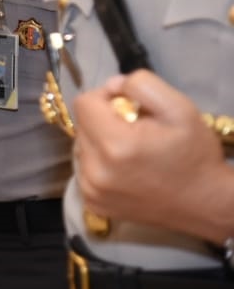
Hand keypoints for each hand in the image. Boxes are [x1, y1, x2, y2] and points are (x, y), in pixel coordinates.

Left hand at [73, 70, 227, 238]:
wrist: (206, 203)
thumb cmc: (194, 155)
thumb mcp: (179, 108)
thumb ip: (141, 85)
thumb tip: (111, 86)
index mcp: (114, 145)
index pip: (84, 103)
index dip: (107, 97)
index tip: (129, 106)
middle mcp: (95, 171)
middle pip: (82, 125)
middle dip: (104, 120)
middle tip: (136, 131)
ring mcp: (92, 190)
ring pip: (82, 146)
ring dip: (101, 142)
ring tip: (132, 151)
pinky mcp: (93, 203)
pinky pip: (85, 169)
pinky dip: (100, 163)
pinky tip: (125, 168)